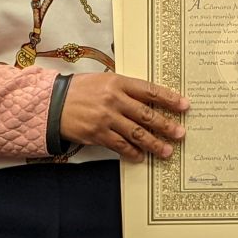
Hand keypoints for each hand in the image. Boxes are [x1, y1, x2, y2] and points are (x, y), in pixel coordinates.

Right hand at [58, 74, 187, 160]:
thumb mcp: (103, 80)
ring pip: (137, 133)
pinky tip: (141, 156)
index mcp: (117, 82)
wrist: (53, 103)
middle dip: (166, 125)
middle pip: (147, 114)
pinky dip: (132, 152)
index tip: (184, 105)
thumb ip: (124, 88)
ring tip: (167, 151)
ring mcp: (106, 118)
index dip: (169, 98)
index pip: (149, 90)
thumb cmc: (79, 90)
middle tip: (180, 133)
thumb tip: (149, 98)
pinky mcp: (98, 134)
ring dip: (154, 144)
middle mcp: (114, 100)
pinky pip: (120, 146)